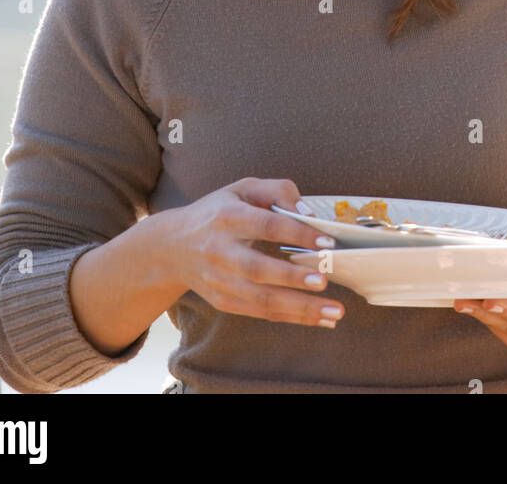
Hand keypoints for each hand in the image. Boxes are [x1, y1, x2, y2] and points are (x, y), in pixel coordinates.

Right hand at [149, 176, 345, 328]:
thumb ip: (277, 190)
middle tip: (324, 280)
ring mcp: (220, 281)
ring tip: (334, 311)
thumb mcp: (242, 189)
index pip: (266, 225)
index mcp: (227, 217)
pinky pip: (261, 313)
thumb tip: (307, 211)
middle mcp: (220, 251)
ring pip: (261, 299)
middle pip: (257, 268)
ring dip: (300, 308)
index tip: (326, 242)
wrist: (172, 247)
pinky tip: (320, 318)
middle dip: (292, 277)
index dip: (297, 232)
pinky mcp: (223, 302)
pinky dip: (292, 317)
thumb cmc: (217, 212)